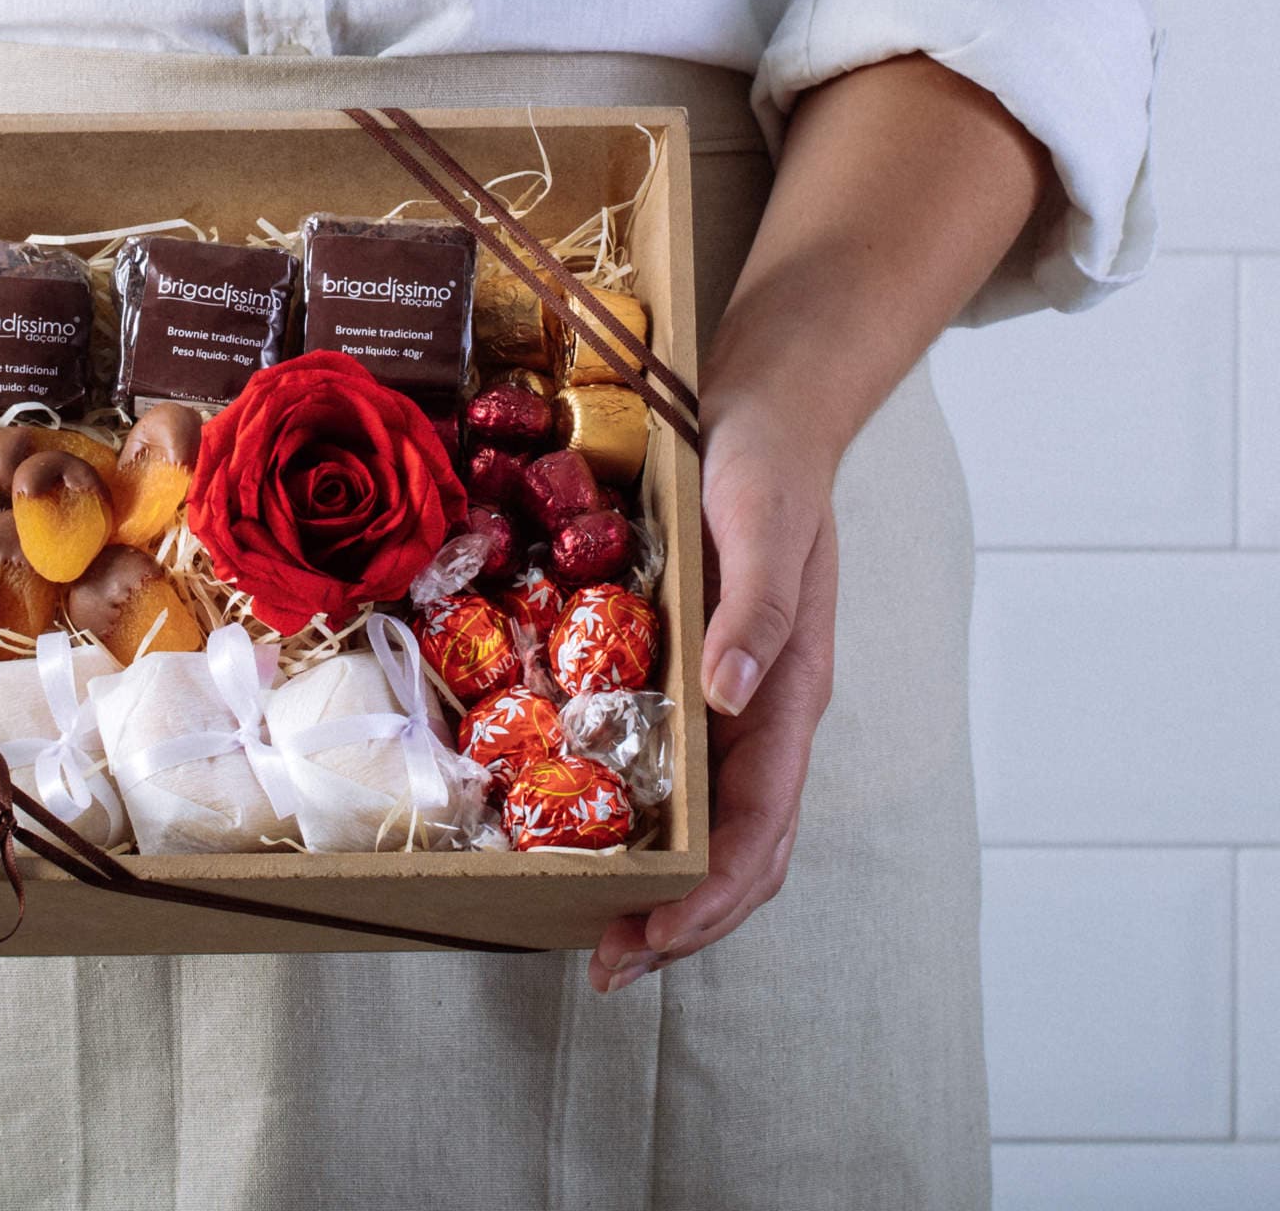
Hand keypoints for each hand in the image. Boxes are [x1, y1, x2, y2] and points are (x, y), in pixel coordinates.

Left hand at [589, 405, 838, 993]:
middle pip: (734, 849)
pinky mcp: (689, 676)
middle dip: (678, 919)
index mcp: (790, 696)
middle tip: (606, 964)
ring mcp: (727, 701)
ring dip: (656, 883)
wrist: (765, 409)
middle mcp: (760, 714)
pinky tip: (581, 832)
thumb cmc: (768, 467)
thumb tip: (734, 695)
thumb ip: (756, 609)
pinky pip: (666, 765)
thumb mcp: (763, 526)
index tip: (656, 939)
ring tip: (589, 926)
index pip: (762, 826)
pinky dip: (634, 815)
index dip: (713, 897)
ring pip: (702, 821)